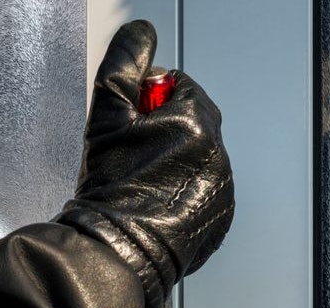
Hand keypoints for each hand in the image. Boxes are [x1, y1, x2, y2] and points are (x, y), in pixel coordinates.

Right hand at [58, 20, 234, 307]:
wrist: (117, 251)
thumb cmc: (111, 187)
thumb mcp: (107, 116)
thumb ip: (123, 66)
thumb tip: (140, 34)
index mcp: (197, 121)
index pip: (182, 87)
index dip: (152, 101)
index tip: (134, 122)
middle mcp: (218, 154)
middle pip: (193, 124)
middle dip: (166, 132)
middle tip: (133, 154)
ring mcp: (222, 190)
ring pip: (199, 161)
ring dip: (176, 164)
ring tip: (142, 184)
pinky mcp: (220, 221)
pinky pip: (204, 195)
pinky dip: (184, 196)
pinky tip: (156, 206)